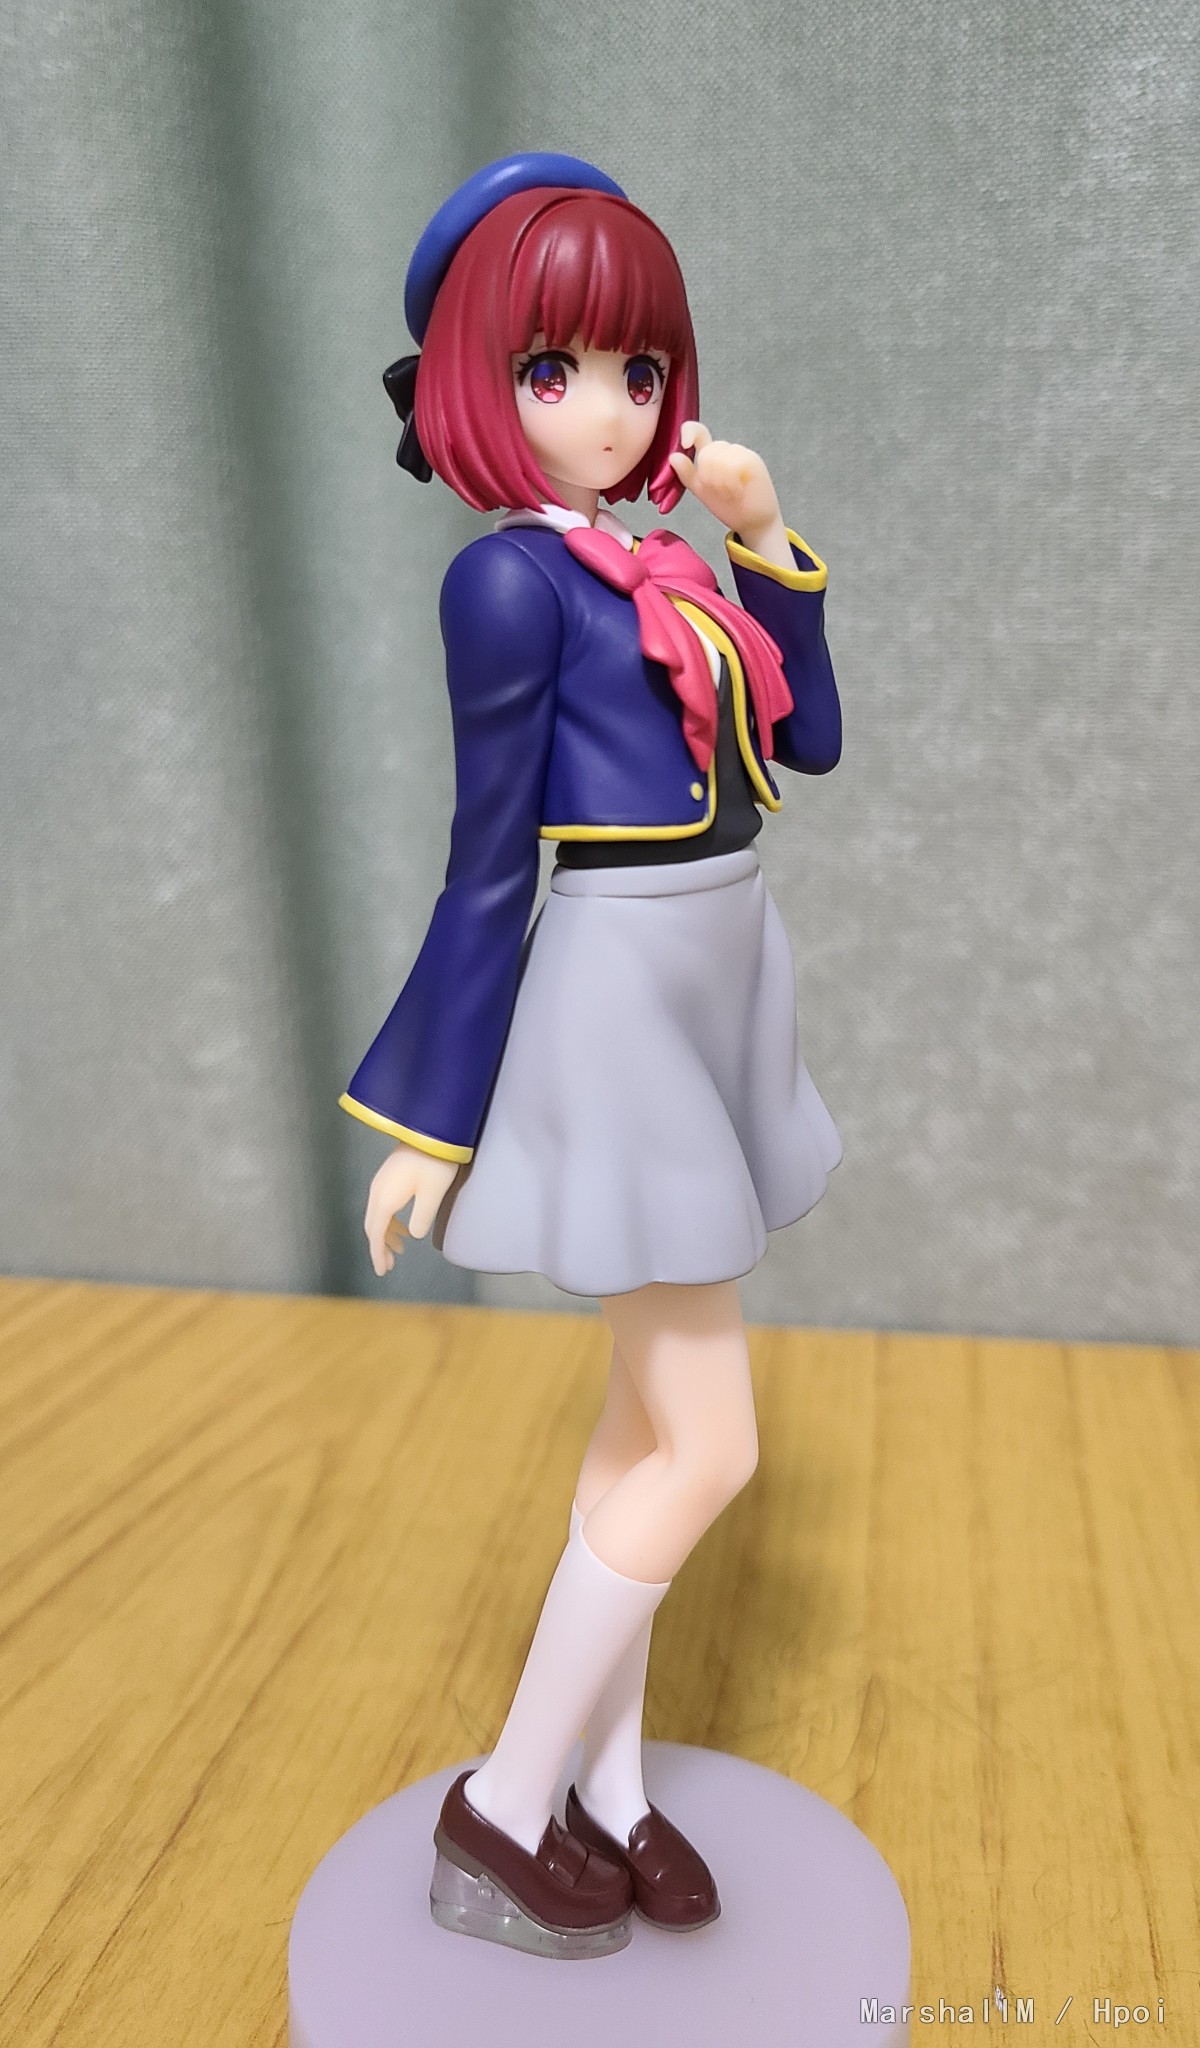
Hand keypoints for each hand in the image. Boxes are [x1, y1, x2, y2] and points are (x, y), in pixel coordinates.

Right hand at [364, 1141, 459, 1276]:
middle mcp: (378, 1191)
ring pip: (377, 1215)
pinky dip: (390, 1220)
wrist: (432, 1129)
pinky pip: (384, 1204)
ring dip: (385, 1234)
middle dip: (379, 1247)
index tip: (382, 1271)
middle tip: (389, 1266)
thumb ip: (421, 1219)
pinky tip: (402, 1226)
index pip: (376, 1234)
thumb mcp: (432, 1195)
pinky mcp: (390, 1175)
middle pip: (373, 1226)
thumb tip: (412, 1234)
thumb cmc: (435, 1162)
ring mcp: (382, 1181)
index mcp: (385, 1199)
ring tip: (399, 1249)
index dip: (378, 1254)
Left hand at [668, 421, 784, 554]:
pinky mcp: (753, 460)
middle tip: (720, 493)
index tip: (685, 444)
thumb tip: (673, 456)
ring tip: (730, 494)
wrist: (753, 523)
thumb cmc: (730, 507)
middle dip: (708, 478)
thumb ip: (687, 474)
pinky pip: (732, 466)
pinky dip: (731, 484)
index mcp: (712, 455)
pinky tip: (738, 492)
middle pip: (706, 452)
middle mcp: (726, 451)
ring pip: (718, 459)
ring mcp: (741, 453)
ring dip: (720, 483)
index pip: (698, 432)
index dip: (689, 431)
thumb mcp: (702, 491)